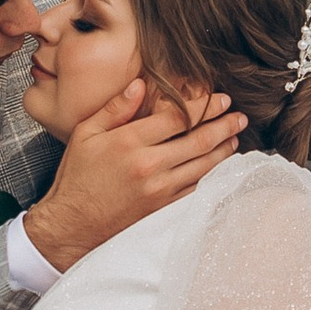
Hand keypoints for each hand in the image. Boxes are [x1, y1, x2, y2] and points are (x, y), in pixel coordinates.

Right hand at [27, 74, 246, 271]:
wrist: (71, 225)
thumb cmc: (77, 177)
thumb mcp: (86, 134)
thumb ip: (115, 108)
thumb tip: (140, 84)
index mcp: (129, 142)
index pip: (178, 117)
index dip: (203, 105)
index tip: (220, 97)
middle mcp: (148, 165)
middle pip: (198, 141)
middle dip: (223, 125)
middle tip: (239, 114)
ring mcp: (158, 190)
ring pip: (202, 166)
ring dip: (223, 150)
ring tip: (235, 136)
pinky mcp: (162, 208)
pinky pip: (196, 189)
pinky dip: (212, 175)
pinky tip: (220, 166)